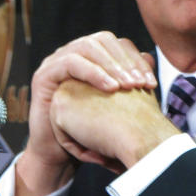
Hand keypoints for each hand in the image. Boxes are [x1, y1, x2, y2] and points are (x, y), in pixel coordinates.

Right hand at [15, 32, 156, 195]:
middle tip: (140, 84)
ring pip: (88, 47)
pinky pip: (71, 62)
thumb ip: (130, 79)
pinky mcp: (44, 74)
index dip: (136, 60)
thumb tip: (150, 57)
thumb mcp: (116, 104)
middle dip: (126, 61)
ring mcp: (56, 61)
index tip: (151, 84)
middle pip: (103, 40)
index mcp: (91, 57)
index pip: (118, 45)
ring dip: (112, 65)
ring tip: (127, 87)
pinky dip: (93, 72)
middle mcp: (73, 54)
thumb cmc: (91, 130)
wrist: (61, 155)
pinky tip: (110, 88)